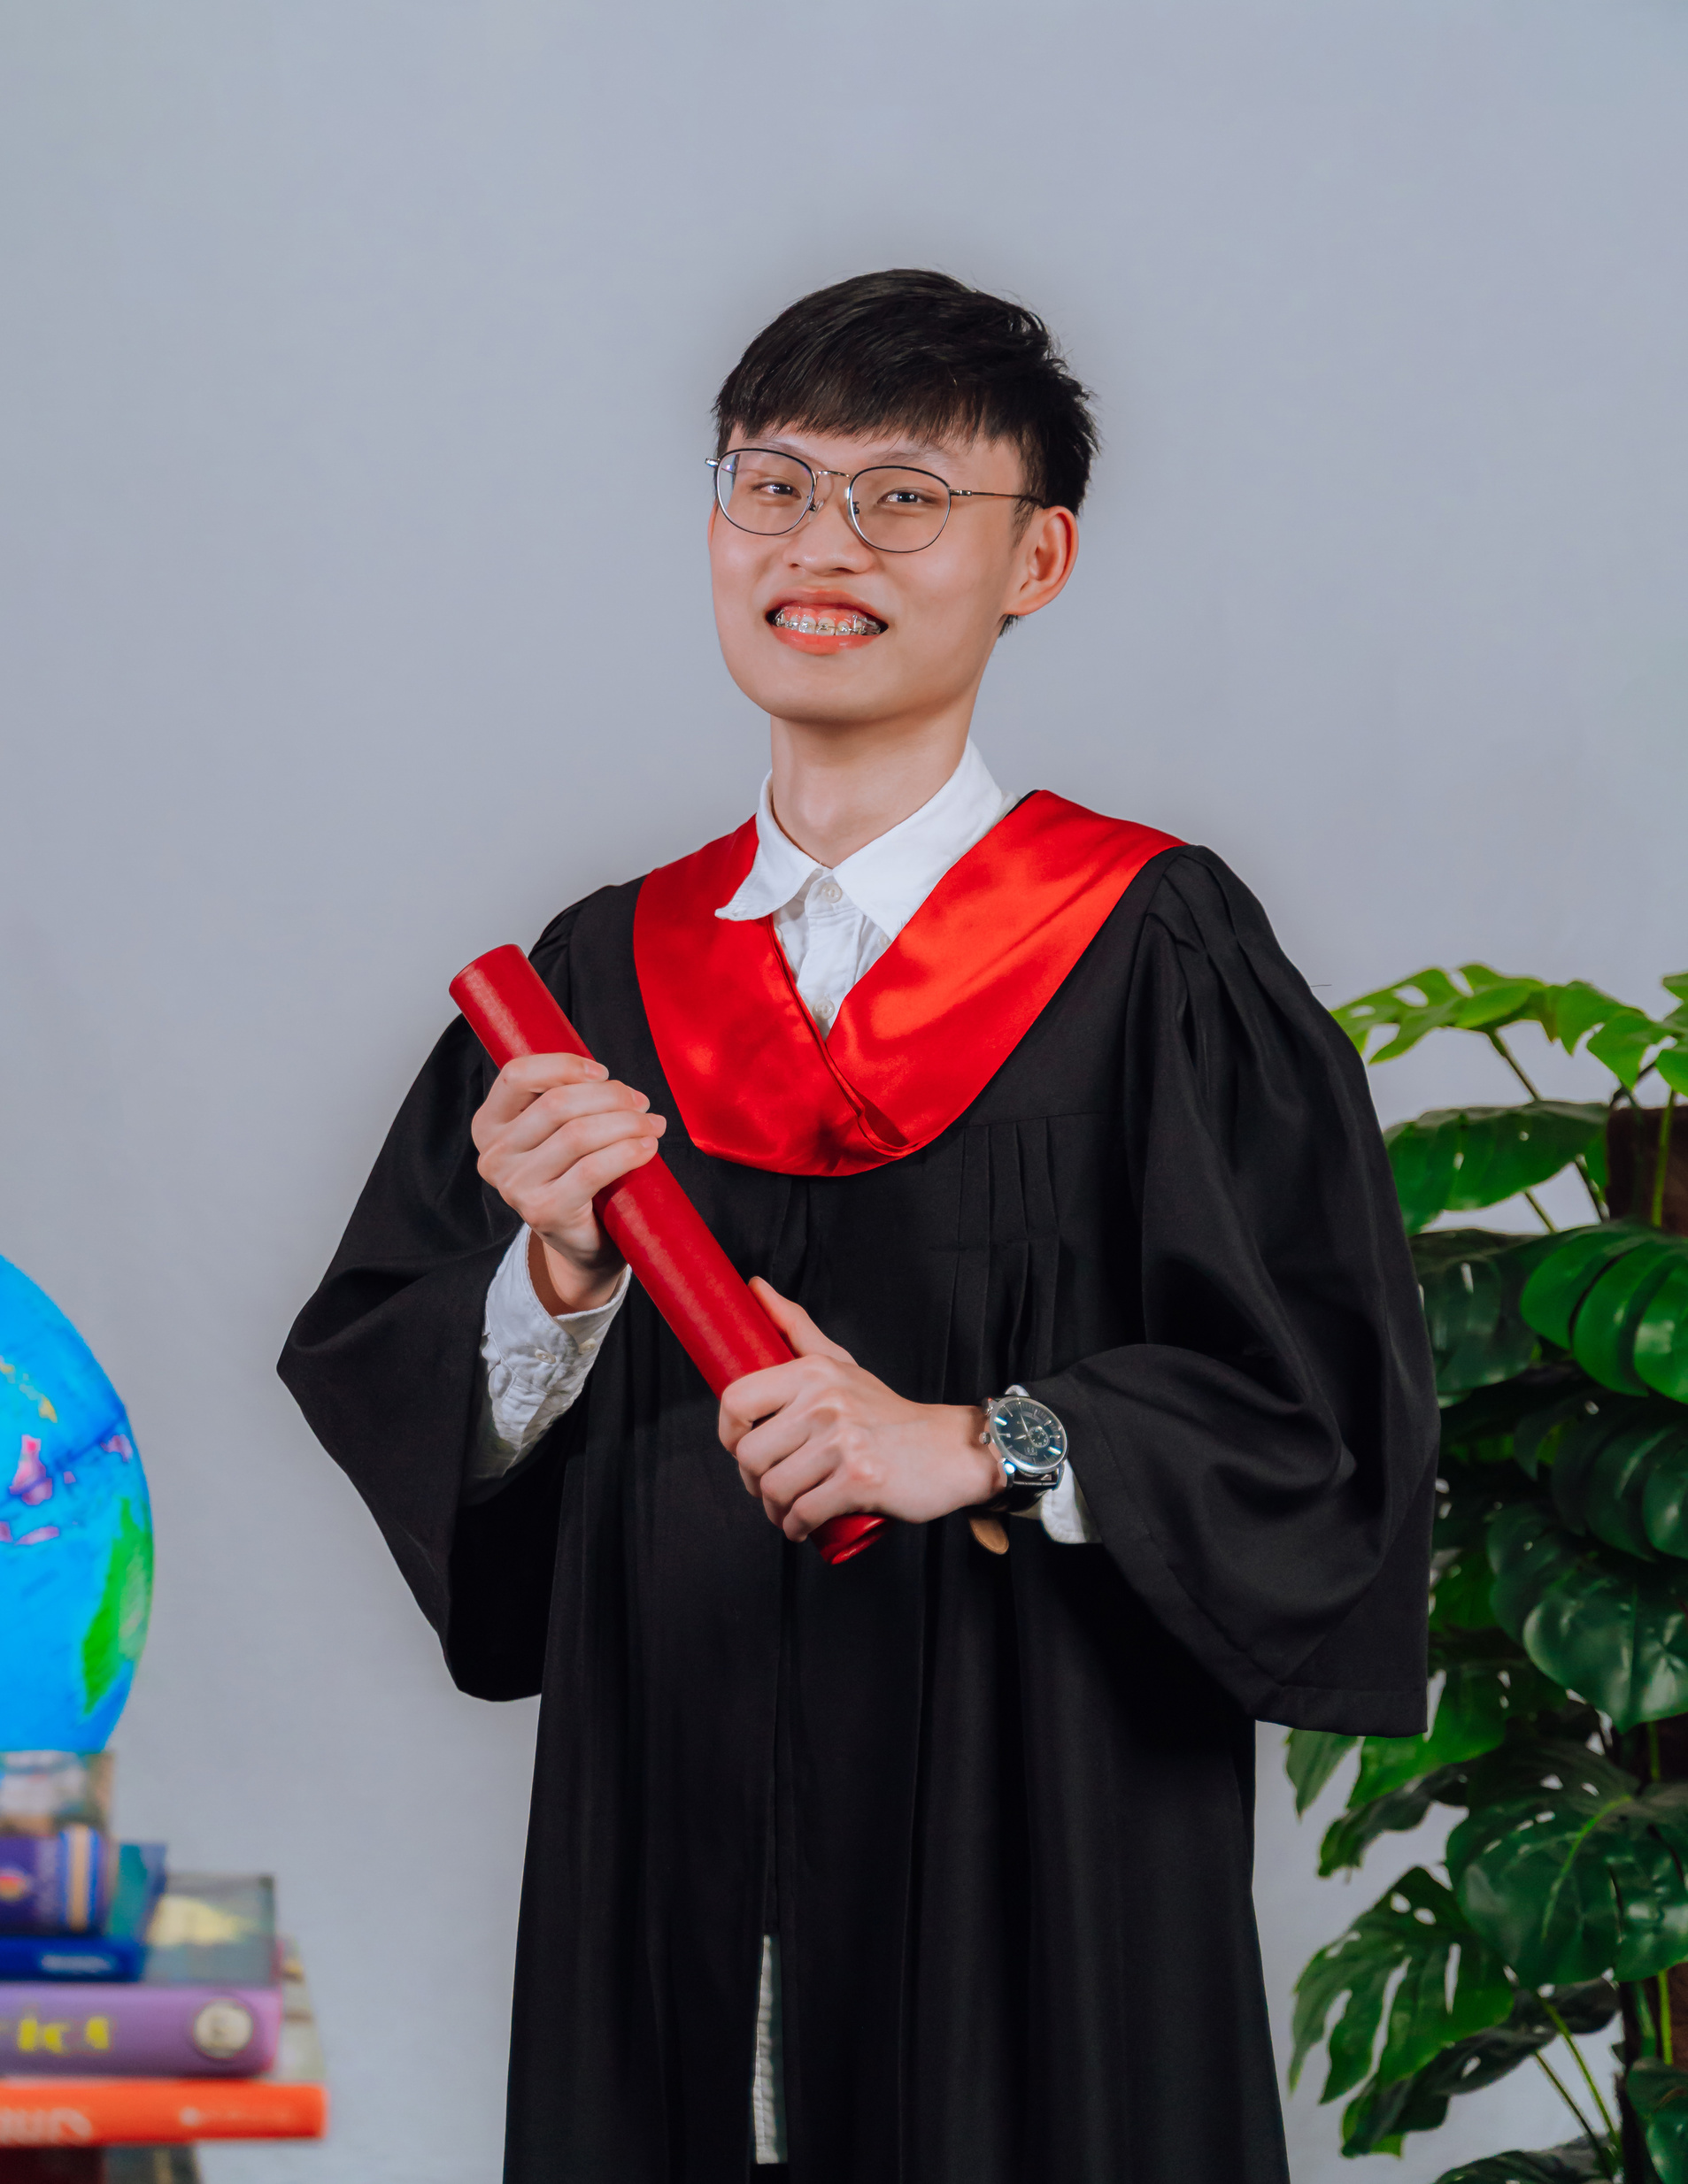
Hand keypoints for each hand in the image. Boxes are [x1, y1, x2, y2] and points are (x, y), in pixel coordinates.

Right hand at [471, 1052, 663, 1312]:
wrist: (581, 1240)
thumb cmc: (573, 1173)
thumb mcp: (556, 1131)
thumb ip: (565, 1098)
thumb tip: (608, 1079)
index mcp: (489, 1124)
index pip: (517, 1075)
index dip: (564, 1065)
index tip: (602, 1072)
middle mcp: (494, 1155)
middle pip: (557, 1103)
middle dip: (610, 1096)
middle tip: (641, 1103)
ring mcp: (515, 1187)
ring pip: (579, 1134)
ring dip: (627, 1123)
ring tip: (652, 1125)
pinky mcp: (544, 1212)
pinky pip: (593, 1169)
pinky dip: (627, 1152)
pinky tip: (647, 1148)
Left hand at [719, 1279, 999, 1539]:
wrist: (950, 1449)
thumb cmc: (887, 1412)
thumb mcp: (842, 1363)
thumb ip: (796, 1327)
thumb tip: (754, 1286)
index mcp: (813, 1372)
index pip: (735, 1400)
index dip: (727, 1432)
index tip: (741, 1446)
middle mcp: (825, 1402)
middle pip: (749, 1455)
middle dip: (753, 1481)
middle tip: (770, 1485)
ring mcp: (843, 1442)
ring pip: (773, 1489)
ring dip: (774, 1510)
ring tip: (789, 1507)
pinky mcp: (859, 1480)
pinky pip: (802, 1514)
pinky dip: (796, 1527)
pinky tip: (803, 1524)